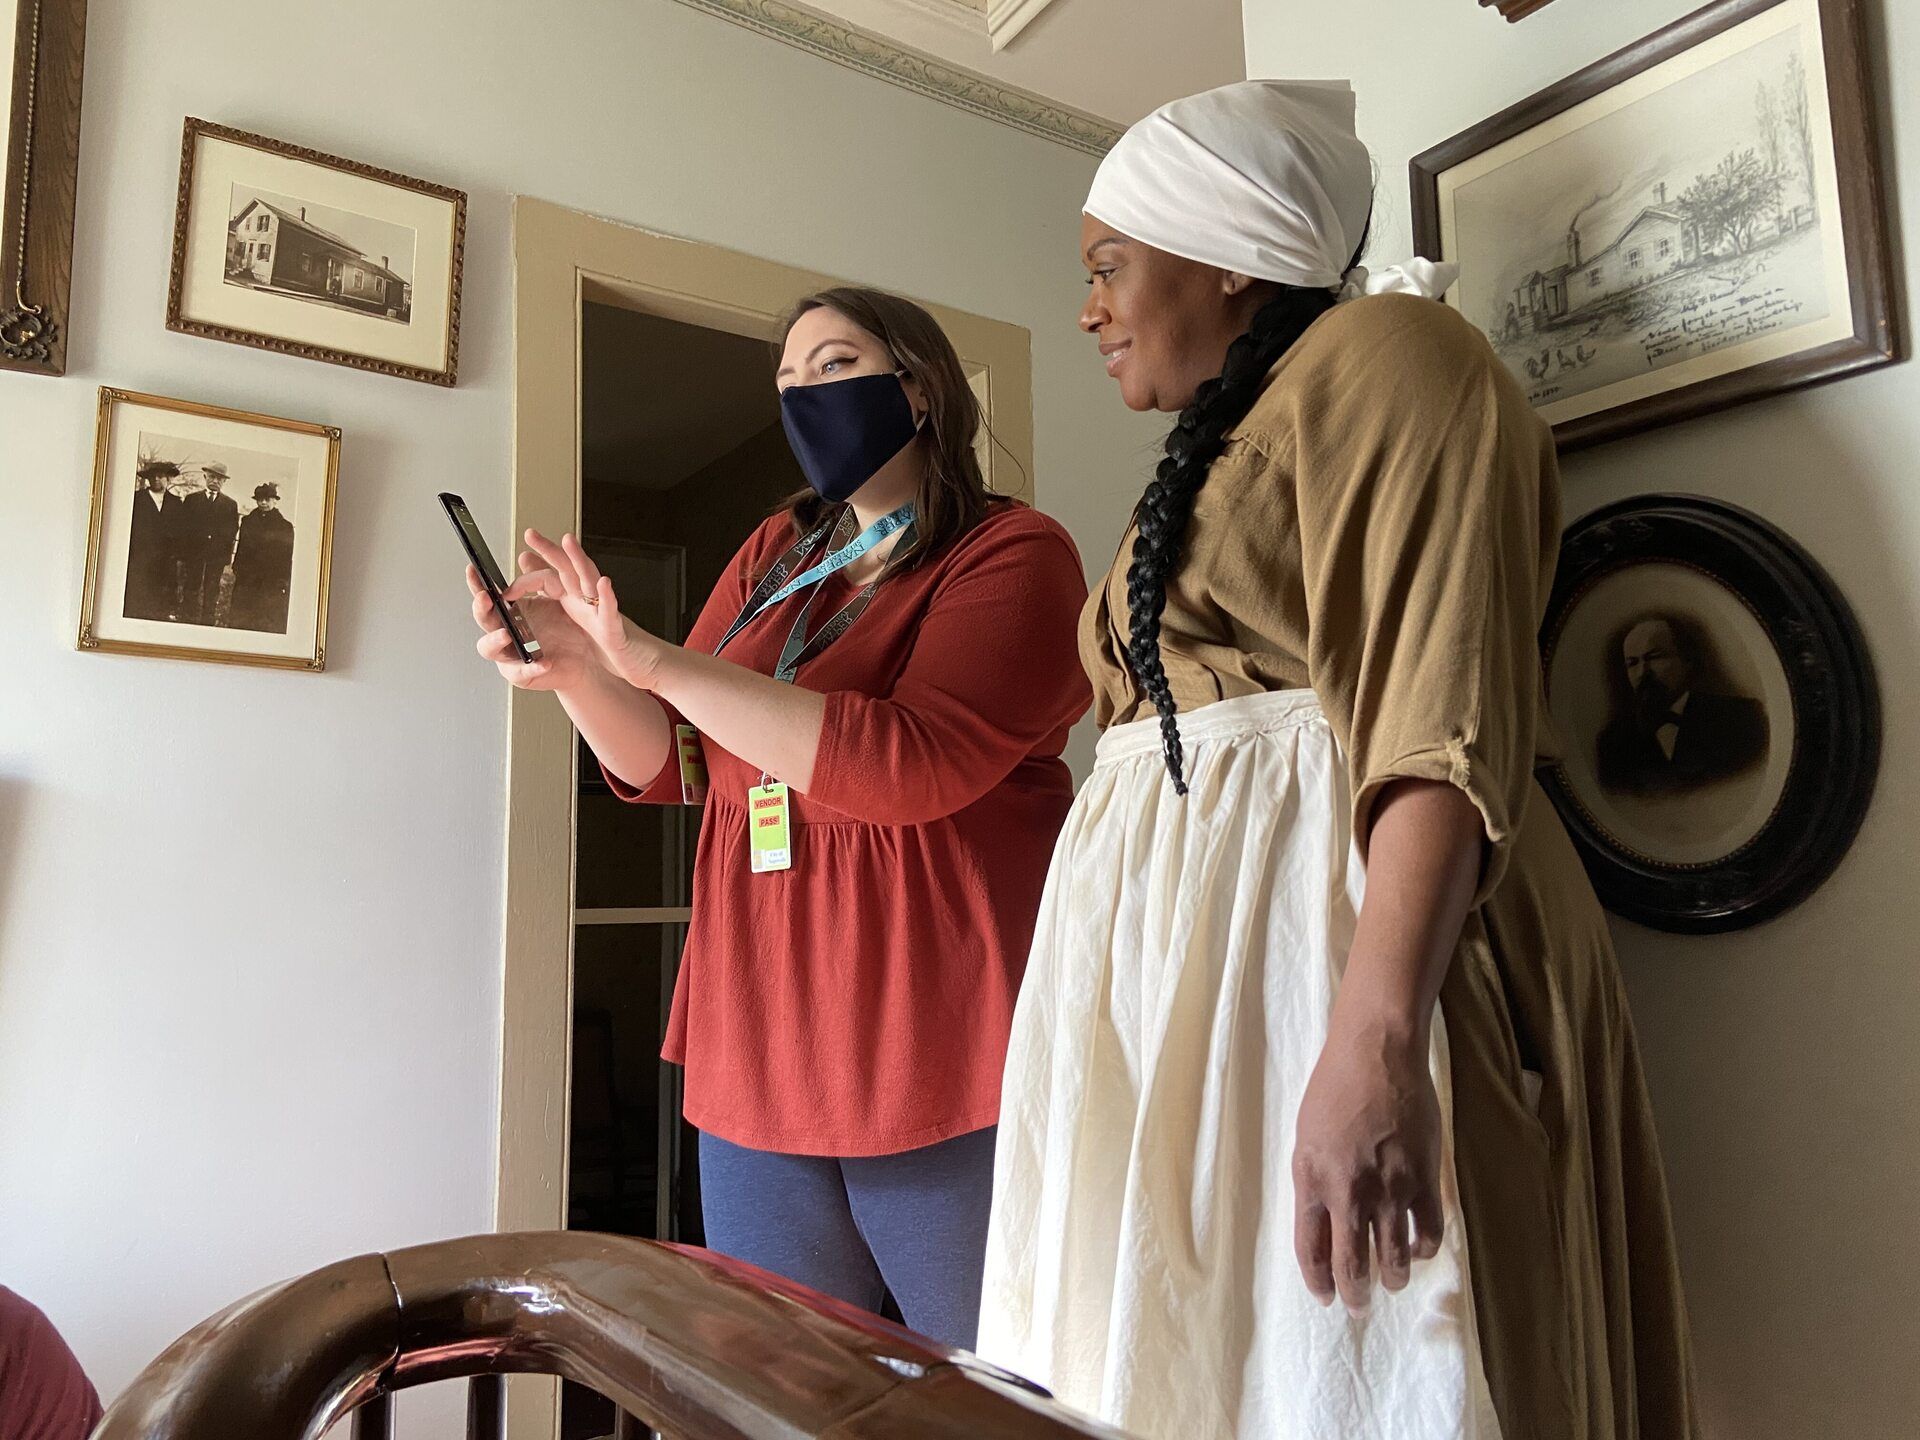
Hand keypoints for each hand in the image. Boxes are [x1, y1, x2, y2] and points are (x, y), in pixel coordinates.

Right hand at [467, 561, 598, 692]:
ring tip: (506, 634)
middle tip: (486, 599)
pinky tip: (544, 662)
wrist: (583, 657)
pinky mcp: (523, 674)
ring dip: (495, 640)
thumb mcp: (555, 598)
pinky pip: (522, 672)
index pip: (486, 596)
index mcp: (507, 613)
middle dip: (481, 609)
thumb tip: (526, 556)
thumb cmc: (564, 629)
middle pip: (483, 620)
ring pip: (490, 649)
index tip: (473, 569)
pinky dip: (532, 667)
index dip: (477, 584)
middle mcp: (503, 632)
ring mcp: (509, 655)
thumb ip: (538, 578)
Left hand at [504, 529, 670, 688]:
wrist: (641, 662)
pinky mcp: (615, 631)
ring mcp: (603, 613)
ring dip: (580, 561)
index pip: (557, 573)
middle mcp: (590, 601)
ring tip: (568, 541)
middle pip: (570, 570)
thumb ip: (558, 596)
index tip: (527, 544)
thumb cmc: (611, 642)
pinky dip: (608, 597)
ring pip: (591, 582)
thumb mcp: (578, 618)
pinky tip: (604, 583)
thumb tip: (538, 578)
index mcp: (577, 600)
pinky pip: (611, 612)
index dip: (541, 560)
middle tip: (531, 534)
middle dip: (551, 551)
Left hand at [1291, 1010, 1444, 1315]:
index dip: (1319, 1280)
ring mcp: (1390, 1189)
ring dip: (1393, 1278)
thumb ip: (1314, 1182)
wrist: (1377, 1055)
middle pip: (1351, 1265)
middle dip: (1355, 1294)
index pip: (1311, 1250)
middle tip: (1359, 1307)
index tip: (1326, 1296)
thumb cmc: (1334, 1088)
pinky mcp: (1425, 1179)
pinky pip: (1429, 1230)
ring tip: (1393, 1282)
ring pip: (1393, 1258)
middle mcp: (1348, 1194)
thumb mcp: (1306, 1137)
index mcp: (1311, 1181)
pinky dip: (1424, 1248)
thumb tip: (1325, 1222)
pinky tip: (1419, 1248)